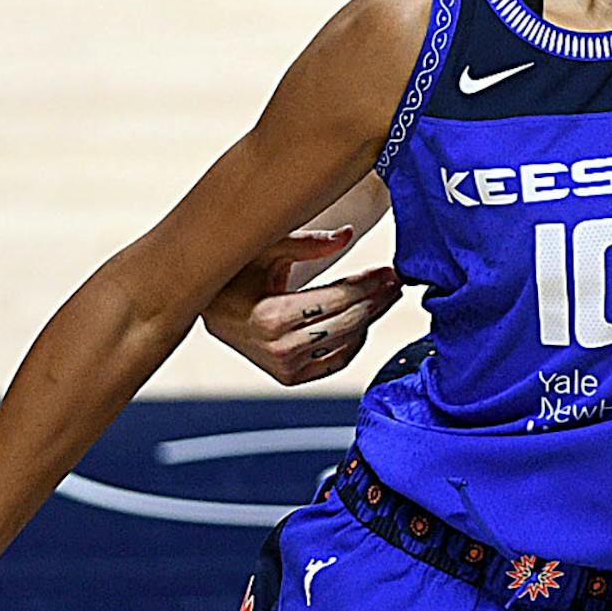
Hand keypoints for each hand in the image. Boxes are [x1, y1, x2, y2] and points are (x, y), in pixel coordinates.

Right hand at [202, 226, 403, 385]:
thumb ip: (308, 242)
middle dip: (376, 298)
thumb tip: (348, 233)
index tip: (389, 270)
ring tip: (388, 295)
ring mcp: (285, 367)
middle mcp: (278, 348)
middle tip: (396, 279)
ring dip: (371, 316)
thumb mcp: (268, 249)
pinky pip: (336, 360)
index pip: (336, 300)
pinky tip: (366, 318)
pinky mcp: (290, 377)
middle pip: (347, 321)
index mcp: (269, 316)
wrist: (215, 309)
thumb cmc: (240, 273)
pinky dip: (355, 340)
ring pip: (346, 341)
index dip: (367, 284)